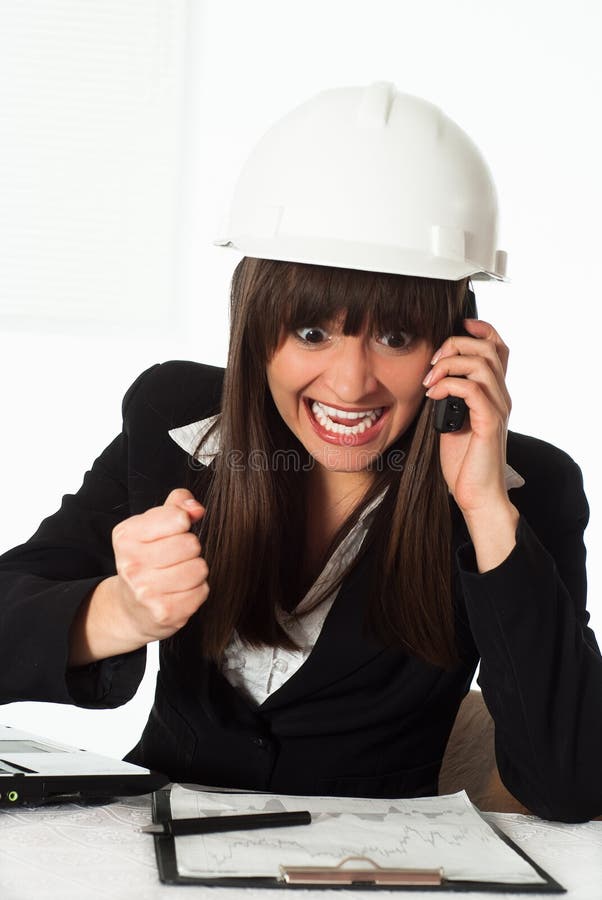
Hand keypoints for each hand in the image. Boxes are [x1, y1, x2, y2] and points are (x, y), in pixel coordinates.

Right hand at [111, 488, 209, 644]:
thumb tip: (197, 509)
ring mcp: (146, 591)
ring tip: (177, 575)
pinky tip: (179, 592)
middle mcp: (131, 564)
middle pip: (191, 544)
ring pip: (199, 568)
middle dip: (190, 549)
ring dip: (195, 571)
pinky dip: (196, 591)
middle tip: (175, 558)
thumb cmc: (147, 559)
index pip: (178, 517)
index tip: (171, 534)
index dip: (182, 524)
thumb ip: (177, 505)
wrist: (131, 608)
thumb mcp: (153, 526)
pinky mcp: (163, 612)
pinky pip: (202, 591)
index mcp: (126, 536)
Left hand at [423, 318, 511, 516]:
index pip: (498, 348)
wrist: (476, 495)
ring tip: (429, 379)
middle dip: (456, 345)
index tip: (457, 327)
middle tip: (432, 362)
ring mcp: (498, 408)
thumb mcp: (450, 421)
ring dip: (450, 364)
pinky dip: (448, 385)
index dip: (481, 329)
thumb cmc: (462, 462)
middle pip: (489, 348)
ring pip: (483, 363)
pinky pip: (473, 389)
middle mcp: (501, 396)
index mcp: (493, 393)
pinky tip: (432, 395)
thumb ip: (447, 397)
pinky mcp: (490, 423)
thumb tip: (429, 377)